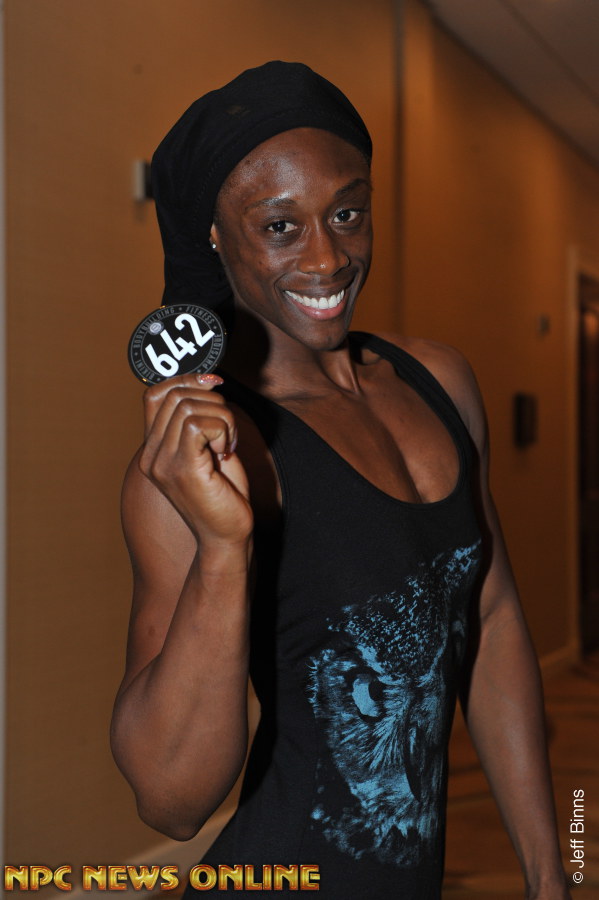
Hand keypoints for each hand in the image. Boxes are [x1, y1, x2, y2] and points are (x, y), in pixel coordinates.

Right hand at [139, 373, 252, 544]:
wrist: (227, 536)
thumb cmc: (223, 494)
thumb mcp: (209, 448)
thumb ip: (201, 418)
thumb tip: (208, 378)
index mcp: (153, 449)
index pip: (154, 394)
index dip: (186, 379)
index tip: (214, 384)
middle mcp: (151, 456)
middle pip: (175, 395)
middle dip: (213, 401)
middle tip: (227, 429)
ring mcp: (162, 463)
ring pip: (189, 406)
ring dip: (222, 417)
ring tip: (227, 443)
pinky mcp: (182, 470)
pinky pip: (199, 424)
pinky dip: (222, 429)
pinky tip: (226, 451)